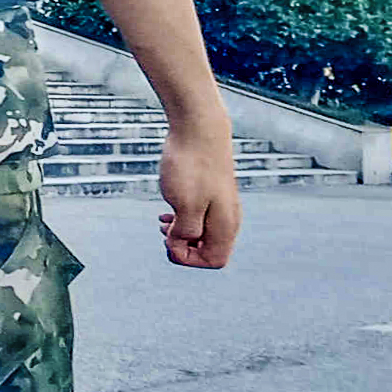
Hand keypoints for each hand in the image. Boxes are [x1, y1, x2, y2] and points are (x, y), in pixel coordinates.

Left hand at [158, 117, 240, 267]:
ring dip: (180, 234)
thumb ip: (186, 231)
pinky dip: (182, 221)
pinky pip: (199, 218)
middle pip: (208, 250)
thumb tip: (183, 244)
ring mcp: (220, 205)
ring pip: (202, 233)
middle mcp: (228, 218)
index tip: (169, 239)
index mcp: (226, 225)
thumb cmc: (191, 167)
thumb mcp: (184, 205)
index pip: (214, 260)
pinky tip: (167, 214)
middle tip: (163, 232)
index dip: (188, 258)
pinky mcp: (210, 193)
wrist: (199, 131)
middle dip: (183, 246)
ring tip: (162, 222)